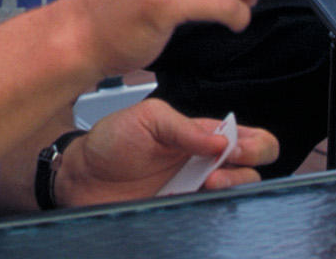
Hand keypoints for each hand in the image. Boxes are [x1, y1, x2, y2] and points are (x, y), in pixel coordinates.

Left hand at [58, 98, 277, 205]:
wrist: (81, 178)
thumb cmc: (110, 142)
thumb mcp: (147, 118)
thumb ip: (183, 127)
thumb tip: (222, 140)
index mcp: (201, 135)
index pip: (249, 137)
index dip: (253, 143)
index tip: (235, 146)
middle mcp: (203, 164)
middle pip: (252, 169)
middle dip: (247, 167)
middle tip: (219, 167)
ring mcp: (194, 191)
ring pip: (236, 196)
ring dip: (230, 188)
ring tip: (205, 183)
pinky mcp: (181, 212)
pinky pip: (210, 217)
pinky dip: (212, 212)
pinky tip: (192, 200)